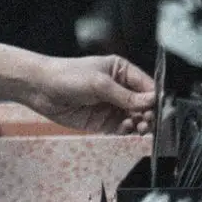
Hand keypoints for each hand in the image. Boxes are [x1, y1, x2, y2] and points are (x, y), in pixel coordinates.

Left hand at [0, 37, 153, 133]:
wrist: (40, 89)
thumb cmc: (67, 76)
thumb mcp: (98, 83)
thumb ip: (125, 95)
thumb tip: (150, 102)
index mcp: (121, 71)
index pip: (146, 86)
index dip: (155, 99)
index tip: (161, 110)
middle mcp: (119, 88)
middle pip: (143, 105)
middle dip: (149, 114)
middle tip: (148, 122)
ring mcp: (111, 105)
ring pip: (135, 118)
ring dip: (140, 124)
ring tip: (139, 127)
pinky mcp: (103, 121)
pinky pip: (122, 128)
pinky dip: (127, 131)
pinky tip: (127, 129)